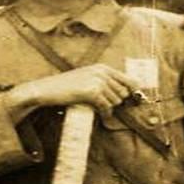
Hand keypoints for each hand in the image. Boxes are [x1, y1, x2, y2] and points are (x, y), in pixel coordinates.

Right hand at [5, 64, 139, 121]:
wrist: (48, 90)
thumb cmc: (66, 87)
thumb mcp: (86, 79)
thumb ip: (103, 82)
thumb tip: (124, 94)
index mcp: (102, 67)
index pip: (128, 79)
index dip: (133, 91)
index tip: (135, 101)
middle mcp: (102, 72)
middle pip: (123, 92)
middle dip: (117, 102)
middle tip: (107, 107)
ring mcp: (98, 81)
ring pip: (116, 101)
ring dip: (109, 108)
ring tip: (100, 110)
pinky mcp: (92, 92)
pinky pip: (107, 107)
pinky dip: (105, 114)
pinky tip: (101, 115)